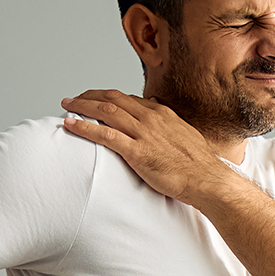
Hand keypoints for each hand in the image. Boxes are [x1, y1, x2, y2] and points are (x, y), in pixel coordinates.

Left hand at [60, 90, 231, 202]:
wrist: (208, 180)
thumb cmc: (198, 165)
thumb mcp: (184, 136)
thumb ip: (168, 125)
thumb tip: (160, 113)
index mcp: (161, 113)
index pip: (128, 98)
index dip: (107, 97)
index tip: (94, 99)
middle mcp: (151, 118)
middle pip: (112, 98)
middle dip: (89, 96)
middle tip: (73, 100)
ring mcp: (143, 133)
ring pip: (105, 111)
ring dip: (82, 106)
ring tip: (66, 107)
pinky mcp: (137, 152)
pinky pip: (105, 134)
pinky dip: (84, 127)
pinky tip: (70, 124)